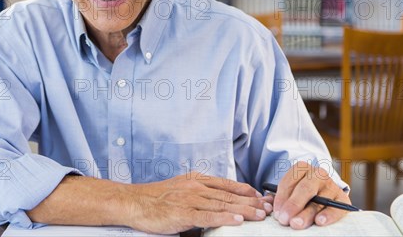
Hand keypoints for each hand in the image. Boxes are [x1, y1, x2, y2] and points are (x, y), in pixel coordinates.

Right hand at [126, 172, 273, 233]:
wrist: (135, 201)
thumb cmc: (156, 198)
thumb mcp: (181, 189)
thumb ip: (199, 194)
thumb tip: (218, 204)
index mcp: (196, 180)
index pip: (227, 184)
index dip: (246, 190)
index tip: (261, 196)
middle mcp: (196, 187)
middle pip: (229, 195)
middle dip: (251, 201)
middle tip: (268, 207)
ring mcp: (190, 199)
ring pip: (222, 205)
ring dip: (244, 210)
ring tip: (260, 215)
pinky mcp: (183, 213)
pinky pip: (208, 217)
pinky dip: (224, 219)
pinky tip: (237, 222)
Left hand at [271, 162, 349, 228]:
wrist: (326, 193)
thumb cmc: (303, 193)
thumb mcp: (292, 190)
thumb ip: (284, 198)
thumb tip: (276, 209)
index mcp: (302, 168)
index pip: (289, 181)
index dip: (281, 198)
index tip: (277, 213)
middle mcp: (318, 174)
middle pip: (304, 189)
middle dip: (293, 205)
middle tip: (284, 219)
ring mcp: (332, 185)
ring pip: (319, 200)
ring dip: (307, 213)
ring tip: (297, 223)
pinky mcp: (343, 198)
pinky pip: (336, 207)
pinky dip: (328, 215)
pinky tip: (320, 221)